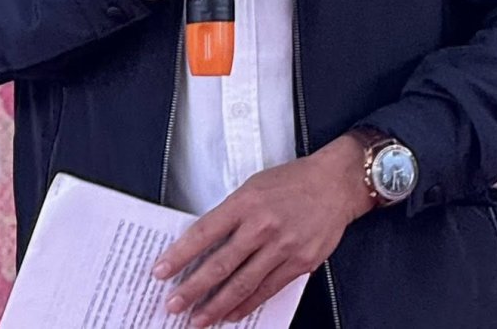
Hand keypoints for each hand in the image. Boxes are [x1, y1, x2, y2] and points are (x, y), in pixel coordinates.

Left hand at [152, 136, 371, 325]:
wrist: (335, 184)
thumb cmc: (293, 181)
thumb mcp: (254, 186)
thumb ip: (232, 213)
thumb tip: (205, 242)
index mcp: (246, 202)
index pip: (204, 232)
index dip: (180, 255)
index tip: (161, 270)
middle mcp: (262, 225)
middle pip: (220, 264)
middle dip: (192, 289)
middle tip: (172, 305)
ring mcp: (282, 247)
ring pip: (242, 284)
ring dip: (216, 306)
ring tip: (197, 319)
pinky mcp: (299, 263)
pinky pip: (267, 290)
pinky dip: (246, 305)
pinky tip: (232, 315)